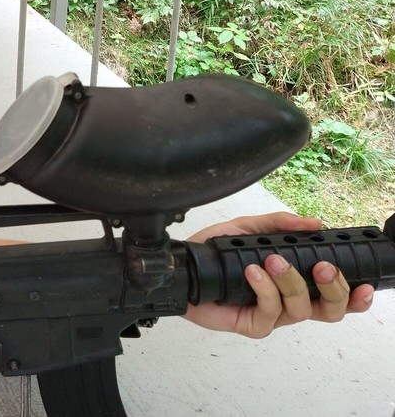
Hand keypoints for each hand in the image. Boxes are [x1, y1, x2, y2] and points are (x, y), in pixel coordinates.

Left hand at [183, 212, 374, 337]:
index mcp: (294, 282)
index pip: (334, 295)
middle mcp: (288, 301)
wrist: (182, 267)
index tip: (366, 283)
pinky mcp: (252, 325)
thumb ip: (279, 224)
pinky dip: (264, 289)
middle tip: (322, 266)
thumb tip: (314, 223)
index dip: (354, 295)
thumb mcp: (247, 229)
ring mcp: (271, 316)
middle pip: (330, 310)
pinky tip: (252, 271)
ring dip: (291, 282)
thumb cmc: (213, 251)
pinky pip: (270, 311)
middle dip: (333, 288)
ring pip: (301, 310)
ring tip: (272, 260)